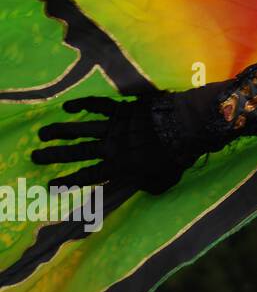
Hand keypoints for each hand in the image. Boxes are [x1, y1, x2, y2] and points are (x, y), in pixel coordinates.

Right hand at [32, 95, 198, 195]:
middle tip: (34, 155)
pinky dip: (83, 104)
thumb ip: (148, 186)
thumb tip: (143, 187)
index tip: (51, 185)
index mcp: (120, 167)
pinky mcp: (123, 108)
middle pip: (76, 153)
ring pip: (81, 129)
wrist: (187, 127)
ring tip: (43, 133)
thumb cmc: (178, 157)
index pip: (88, 177)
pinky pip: (98, 105)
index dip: (69, 181)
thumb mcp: (163, 181)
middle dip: (53, 155)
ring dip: (60, 131)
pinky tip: (69, 106)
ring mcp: (115, 127)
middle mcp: (111, 148)